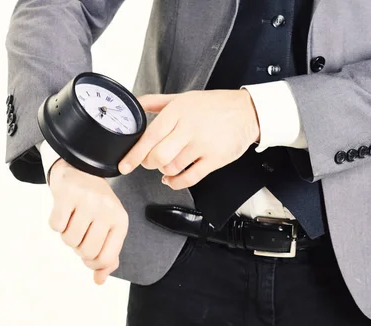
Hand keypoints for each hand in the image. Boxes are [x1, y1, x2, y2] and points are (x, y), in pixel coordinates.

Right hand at [47, 160, 128, 284]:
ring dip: (66, 235)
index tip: (88, 253)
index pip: (106, 259)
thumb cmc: (96, 206)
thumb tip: (99, 281)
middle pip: (86, 252)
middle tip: (80, 232)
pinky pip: (56, 225)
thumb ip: (107, 256)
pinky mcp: (68, 194)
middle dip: (78, 248)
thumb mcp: (108, 228)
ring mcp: (88, 202)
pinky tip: (64, 211)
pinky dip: (56, 223)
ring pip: (69, 240)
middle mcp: (107, 211)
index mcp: (120, 222)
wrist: (82, 169)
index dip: (92, 262)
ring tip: (73, 220)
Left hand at [118, 89, 259, 189]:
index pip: (150, 136)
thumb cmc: (214, 105)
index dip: (134, 154)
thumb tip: (135, 104)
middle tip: (149, 162)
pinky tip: (172, 179)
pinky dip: (176, 182)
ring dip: (164, 171)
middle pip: (158, 156)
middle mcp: (189, 128)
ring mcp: (202, 145)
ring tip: (166, 165)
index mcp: (178, 112)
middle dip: (148, 163)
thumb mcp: (183, 97)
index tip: (124, 165)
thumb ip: (156, 101)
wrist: (246, 112)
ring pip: (172, 168)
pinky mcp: (214, 160)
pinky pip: (189, 178)